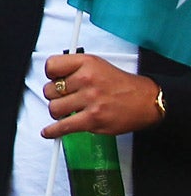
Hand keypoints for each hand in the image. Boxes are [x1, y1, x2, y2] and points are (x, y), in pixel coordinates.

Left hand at [44, 52, 167, 136]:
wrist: (146, 100)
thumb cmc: (122, 84)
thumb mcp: (97, 65)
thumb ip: (74, 68)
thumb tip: (52, 78)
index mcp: (87, 63)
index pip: (51, 66)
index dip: (50, 75)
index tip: (54, 79)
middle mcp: (87, 80)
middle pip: (50, 90)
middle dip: (54, 95)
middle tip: (65, 98)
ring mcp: (90, 100)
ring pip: (54, 108)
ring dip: (58, 112)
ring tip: (67, 111)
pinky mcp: (93, 119)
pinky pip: (64, 127)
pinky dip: (53, 131)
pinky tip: (49, 132)